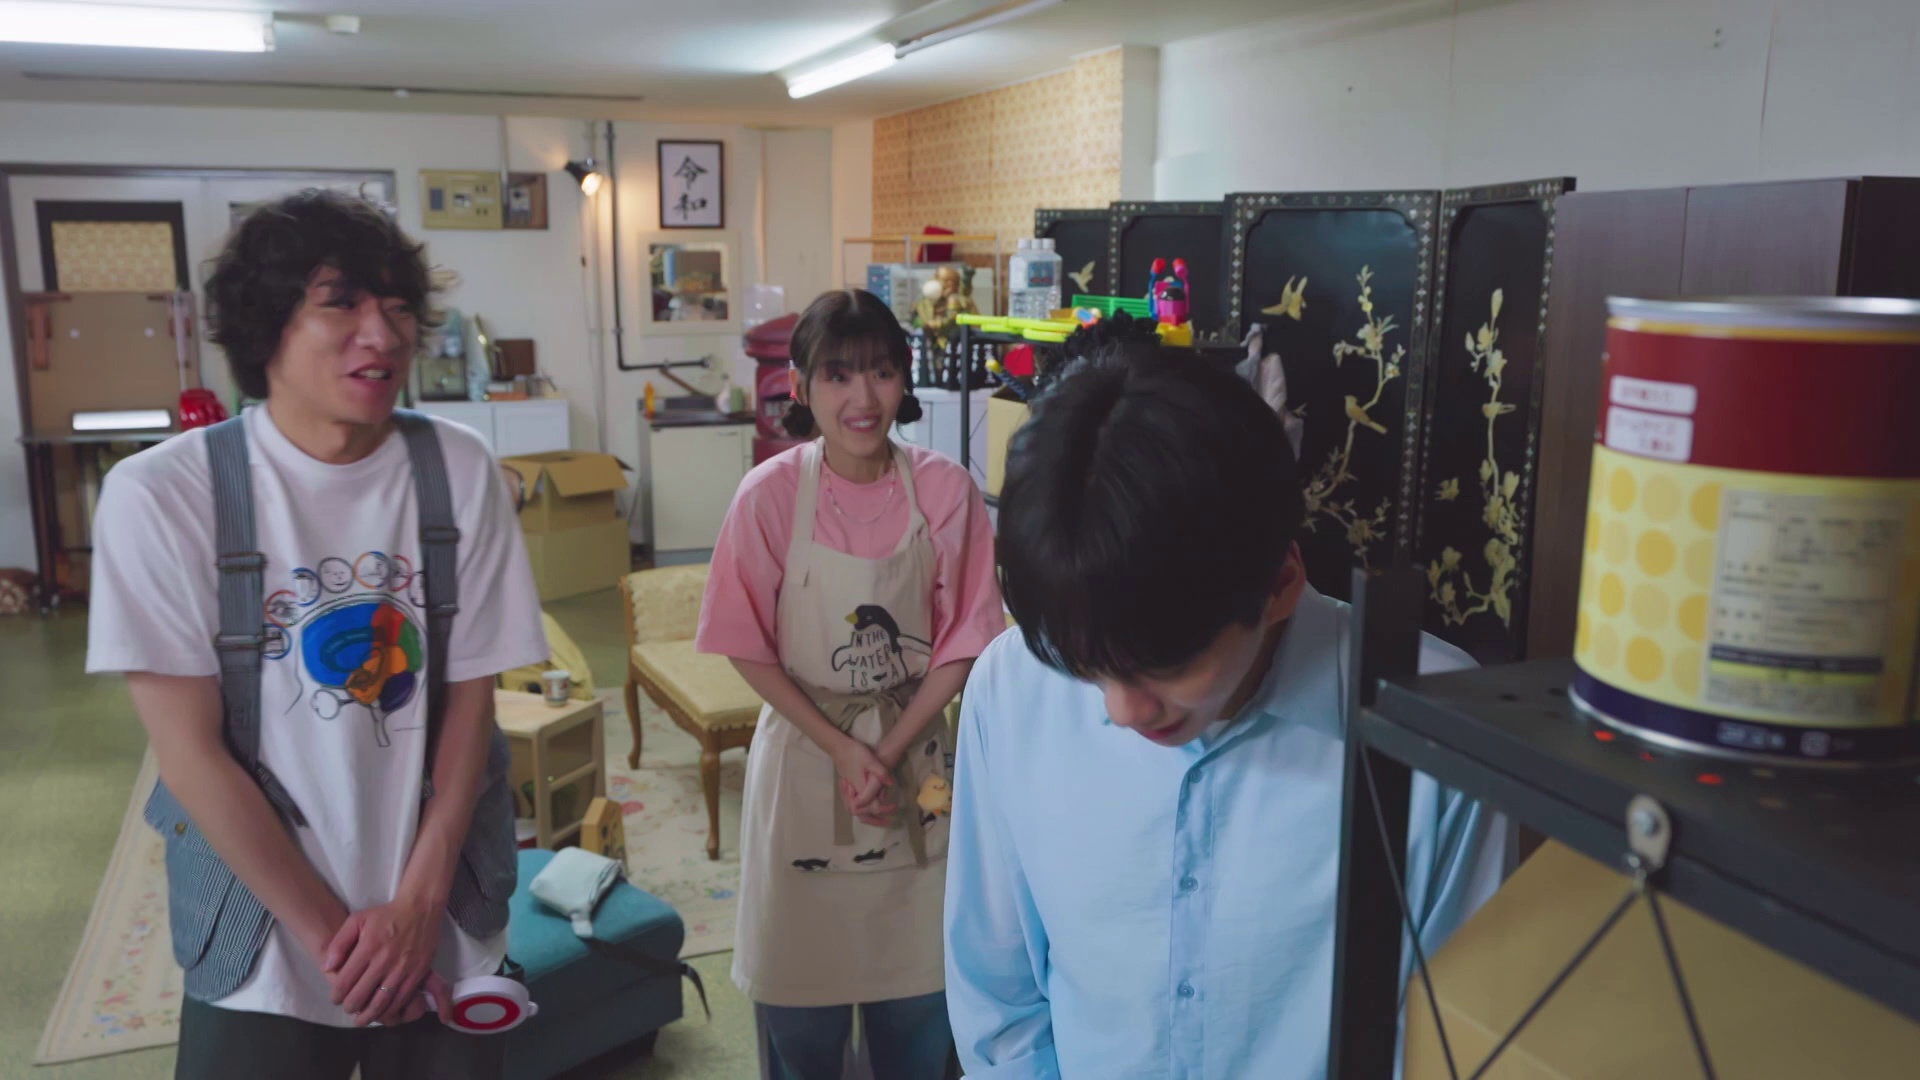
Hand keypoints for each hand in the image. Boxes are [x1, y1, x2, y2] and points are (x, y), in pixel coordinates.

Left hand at [323, 896, 442, 1026]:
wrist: (421, 908)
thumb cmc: (386, 914)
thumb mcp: (357, 920)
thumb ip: (339, 943)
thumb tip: (327, 967)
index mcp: (367, 948)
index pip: (345, 982)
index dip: (336, 995)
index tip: (335, 998)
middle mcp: (384, 961)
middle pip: (361, 996)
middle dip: (350, 1007)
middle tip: (348, 1008)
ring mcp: (402, 969)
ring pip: (381, 1002)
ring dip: (368, 1016)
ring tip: (361, 1019)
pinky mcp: (418, 973)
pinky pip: (401, 999)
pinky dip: (390, 1010)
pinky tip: (383, 1012)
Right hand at [852, 734, 913, 823]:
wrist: (839, 747)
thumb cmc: (855, 753)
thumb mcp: (871, 760)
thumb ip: (881, 772)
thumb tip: (891, 783)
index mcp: (859, 788)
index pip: (872, 806)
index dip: (884, 808)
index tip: (894, 806)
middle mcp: (851, 793)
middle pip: (861, 813)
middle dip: (874, 819)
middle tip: (888, 821)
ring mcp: (846, 792)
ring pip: (855, 811)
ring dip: (867, 817)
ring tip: (878, 820)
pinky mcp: (845, 789)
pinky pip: (852, 805)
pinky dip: (861, 811)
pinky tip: (868, 809)